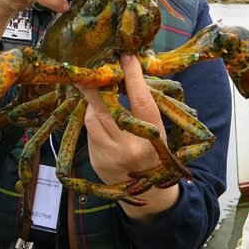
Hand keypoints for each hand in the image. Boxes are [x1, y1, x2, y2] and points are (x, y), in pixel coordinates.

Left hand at [81, 53, 178, 221]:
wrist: (148, 192)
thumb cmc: (155, 152)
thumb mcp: (159, 129)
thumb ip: (146, 104)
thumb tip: (131, 68)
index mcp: (153, 135)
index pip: (141, 100)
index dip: (132, 76)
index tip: (125, 56)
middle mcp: (131, 147)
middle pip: (108, 108)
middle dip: (97, 86)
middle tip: (91, 68)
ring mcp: (112, 156)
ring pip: (93, 119)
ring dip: (92, 103)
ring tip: (95, 92)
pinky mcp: (97, 161)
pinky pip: (89, 133)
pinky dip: (91, 120)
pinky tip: (96, 115)